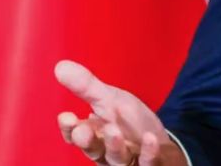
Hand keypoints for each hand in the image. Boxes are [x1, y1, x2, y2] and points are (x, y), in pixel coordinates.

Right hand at [55, 60, 185, 165]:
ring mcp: (128, 160)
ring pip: (117, 158)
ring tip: (114, 130)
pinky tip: (150, 139)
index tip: (66, 116)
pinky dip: (148, 152)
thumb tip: (60, 65)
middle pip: (93, 150)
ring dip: (114, 146)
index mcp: (94, 136)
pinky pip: (148, 161)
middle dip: (87, 140)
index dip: (69, 129)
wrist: (160, 144)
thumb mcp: (110, 101)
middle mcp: (106, 152)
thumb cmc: (129, 124)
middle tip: (83, 130)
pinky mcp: (149, 164)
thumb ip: (87, 87)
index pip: (75, 135)